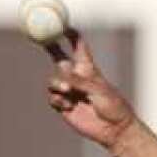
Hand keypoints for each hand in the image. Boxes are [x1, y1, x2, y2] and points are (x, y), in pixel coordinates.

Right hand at [44, 28, 135, 149]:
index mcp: (88, 70)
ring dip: (57, 84)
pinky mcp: (64, 106)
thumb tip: (63, 74)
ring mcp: (70, 92)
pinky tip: (69, 107)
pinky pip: (53, 98)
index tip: (63, 27)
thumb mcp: (99, 90)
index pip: (78, 48)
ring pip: (53, 81)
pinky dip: (58, 100)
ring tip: (68, 91)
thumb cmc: (114, 107)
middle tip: (42, 40)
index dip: (71, 36)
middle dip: (50, 48)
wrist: (115, 130)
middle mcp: (77, 78)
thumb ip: (80, 81)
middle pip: (59, 58)